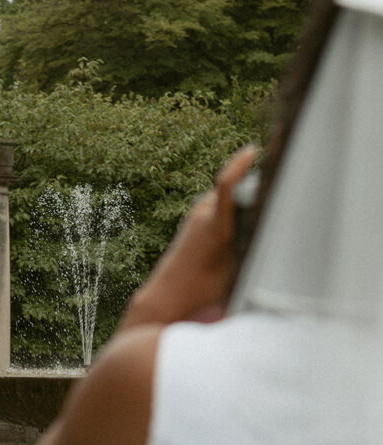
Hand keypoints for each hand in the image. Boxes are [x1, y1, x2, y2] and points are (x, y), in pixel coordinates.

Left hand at [119, 144, 257, 329]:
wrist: (168, 294)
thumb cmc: (203, 289)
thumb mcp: (236, 272)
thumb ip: (253, 249)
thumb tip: (275, 236)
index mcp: (215, 227)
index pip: (226, 186)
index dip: (239, 165)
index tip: (253, 150)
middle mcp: (203, 214)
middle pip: (236, 190)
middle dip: (256, 191)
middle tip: (277, 202)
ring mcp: (196, 214)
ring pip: (228, 198)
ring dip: (243, 204)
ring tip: (253, 229)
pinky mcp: (193, 218)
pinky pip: (219, 204)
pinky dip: (232, 209)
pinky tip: (239, 229)